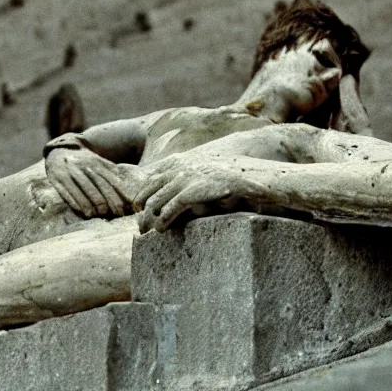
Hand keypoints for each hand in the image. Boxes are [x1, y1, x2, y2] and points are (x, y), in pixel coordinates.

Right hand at [44, 148, 127, 217]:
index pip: (107, 181)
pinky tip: (82, 212)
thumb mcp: (96, 160)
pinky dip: (75, 204)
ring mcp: (68, 173)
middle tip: (111, 214)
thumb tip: (124, 183)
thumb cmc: (82, 160)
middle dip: (104, 203)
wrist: (58, 151)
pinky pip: (67, 194)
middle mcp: (81, 167)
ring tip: (96, 215)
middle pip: (95, 188)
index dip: (116, 196)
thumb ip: (109, 169)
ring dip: (89, 206)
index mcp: (93, 162)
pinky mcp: (57, 180)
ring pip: (80, 192)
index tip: (123, 207)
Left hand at [133, 155, 263, 233]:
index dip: (143, 194)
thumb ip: (189, 178)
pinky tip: (161, 229)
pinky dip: (164, 219)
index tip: (138, 207)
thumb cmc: (231, 178)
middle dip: (141, 208)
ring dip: (148, 218)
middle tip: (140, 226)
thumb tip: (175, 194)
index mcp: (181, 161)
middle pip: (150, 189)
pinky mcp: (196, 190)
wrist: (253, 176)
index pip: (152, 177)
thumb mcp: (205, 172)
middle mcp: (180, 167)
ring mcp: (187, 177)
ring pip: (156, 200)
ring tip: (147, 231)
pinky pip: (172, 206)